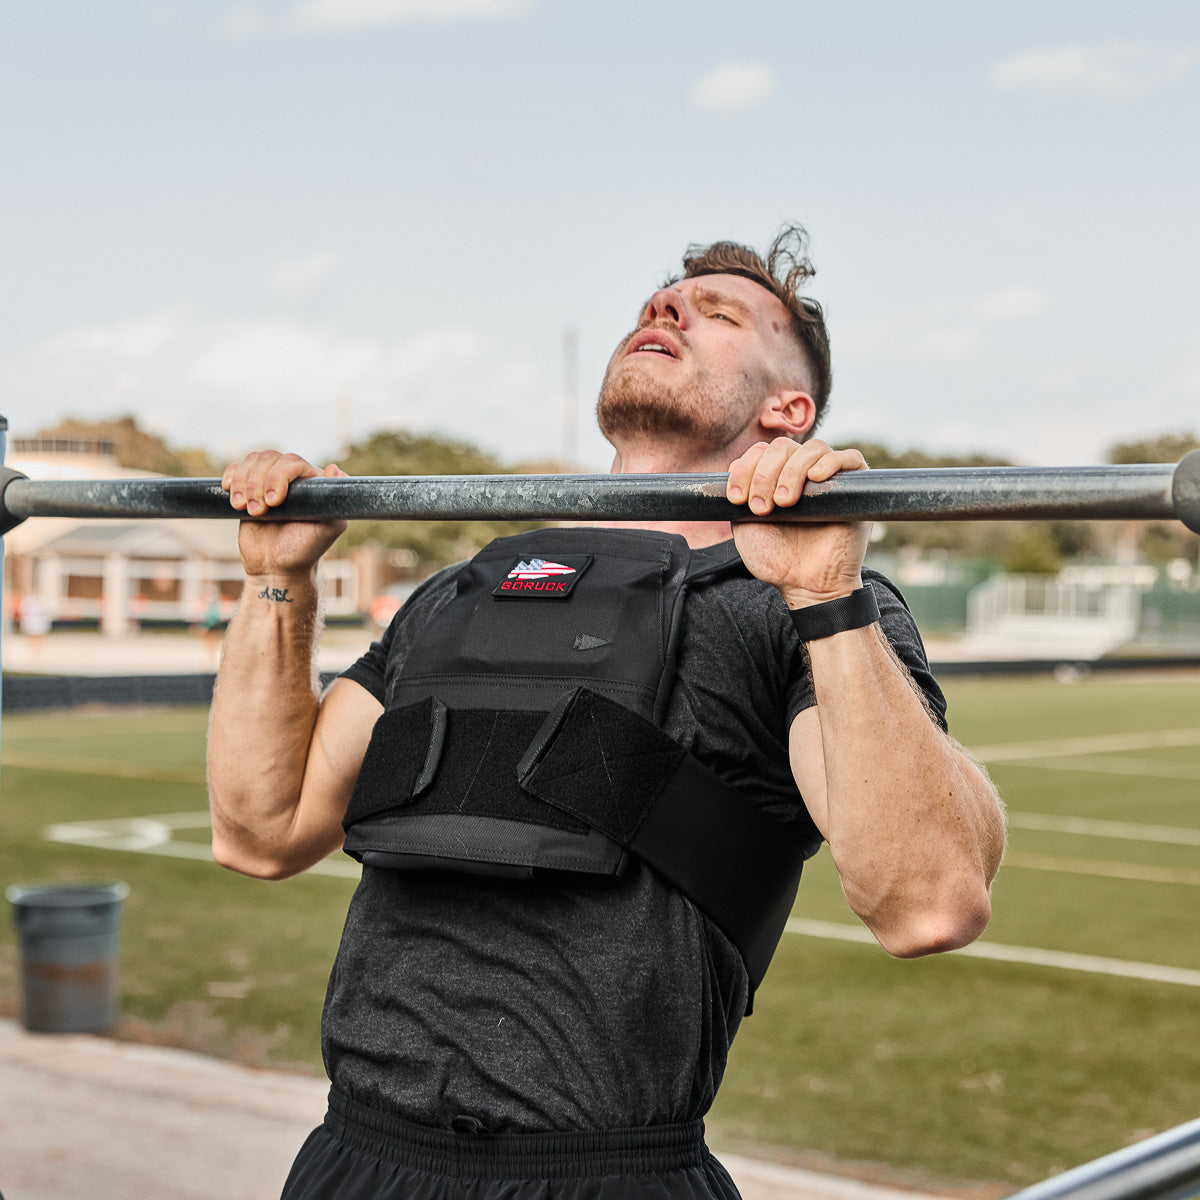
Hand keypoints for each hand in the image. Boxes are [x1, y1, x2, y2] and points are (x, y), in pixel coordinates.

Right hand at [221, 451, 347, 577]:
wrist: (275, 567)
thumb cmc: (304, 550)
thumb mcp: (328, 529)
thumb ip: (336, 502)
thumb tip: (336, 468)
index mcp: (313, 484)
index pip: (293, 462)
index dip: (279, 476)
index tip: (274, 502)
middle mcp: (293, 478)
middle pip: (269, 458)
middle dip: (258, 484)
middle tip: (258, 511)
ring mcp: (270, 482)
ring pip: (253, 460)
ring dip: (244, 483)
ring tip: (244, 508)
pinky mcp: (250, 489)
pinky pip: (238, 468)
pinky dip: (231, 476)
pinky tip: (231, 492)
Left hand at [726, 437, 870, 606]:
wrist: (807, 586)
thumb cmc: (777, 560)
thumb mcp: (746, 526)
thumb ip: (741, 496)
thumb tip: (736, 464)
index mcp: (774, 479)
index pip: (760, 453)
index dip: (745, 469)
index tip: (737, 499)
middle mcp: (801, 473)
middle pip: (782, 447)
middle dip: (764, 474)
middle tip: (763, 508)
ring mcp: (828, 479)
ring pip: (812, 448)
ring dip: (792, 470)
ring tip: (786, 503)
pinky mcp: (855, 488)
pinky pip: (849, 458)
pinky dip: (831, 462)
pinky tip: (815, 478)